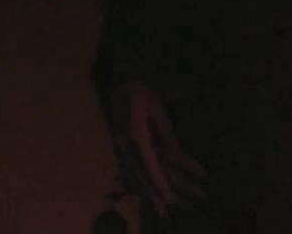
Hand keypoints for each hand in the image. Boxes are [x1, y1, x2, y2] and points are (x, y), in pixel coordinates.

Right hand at [105, 81, 205, 216]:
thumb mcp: (157, 107)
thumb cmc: (139, 90)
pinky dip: (134, 182)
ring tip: (156, 207)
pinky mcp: (116, 145)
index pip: (150, 164)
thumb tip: (178, 154)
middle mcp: (124, 144)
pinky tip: (139, 192)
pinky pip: (126, 168)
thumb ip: (166, 132)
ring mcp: (117, 145)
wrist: (113, 80)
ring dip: (143, 191)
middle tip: (165, 212)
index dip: (159, 183)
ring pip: (131, 173)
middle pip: (139, 174)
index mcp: (135, 134)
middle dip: (152, 194)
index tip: (168, 198)